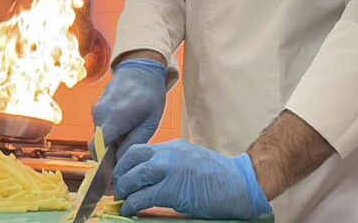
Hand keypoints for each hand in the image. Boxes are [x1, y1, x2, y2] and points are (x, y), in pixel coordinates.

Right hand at [90, 58, 166, 158]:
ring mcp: (96, 109)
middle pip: (98, 144)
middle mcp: (100, 113)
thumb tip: (120, 161)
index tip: (115, 173)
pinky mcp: (97, 107)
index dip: (104, 164)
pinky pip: (101, 126)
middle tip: (127, 156)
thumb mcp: (149, 122)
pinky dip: (110, 131)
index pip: (98, 149)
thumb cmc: (150, 95)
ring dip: (111, 141)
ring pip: (99, 135)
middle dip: (109, 154)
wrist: (141, 68)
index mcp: (113, 118)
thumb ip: (133, 143)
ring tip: (130, 135)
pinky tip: (125, 126)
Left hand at [114, 140, 271, 218]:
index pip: (138, 150)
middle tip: (118, 190)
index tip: (121, 175)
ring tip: (122, 201)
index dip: (124, 163)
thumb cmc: (217, 177)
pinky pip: (142, 197)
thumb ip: (169, 164)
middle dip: (120, 176)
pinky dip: (131, 205)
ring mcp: (169, 171)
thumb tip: (149, 177)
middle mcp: (168, 155)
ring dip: (123, 191)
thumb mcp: (189, 160)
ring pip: (133, 177)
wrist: (238, 184)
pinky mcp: (171, 190)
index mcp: (172, 147)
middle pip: (131, 160)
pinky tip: (129, 211)